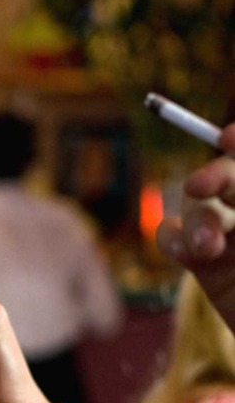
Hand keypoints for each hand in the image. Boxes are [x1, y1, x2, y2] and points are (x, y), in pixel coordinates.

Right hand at [158, 123, 234, 326]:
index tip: (226, 137)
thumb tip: (228, 149)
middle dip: (215, 175)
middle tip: (199, 187)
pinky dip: (173, 240)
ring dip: (199, 223)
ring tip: (209, 249)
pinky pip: (174, 238)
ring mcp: (231, 236)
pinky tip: (190, 255)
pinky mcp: (205, 265)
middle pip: (229, 176)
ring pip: (200, 209)